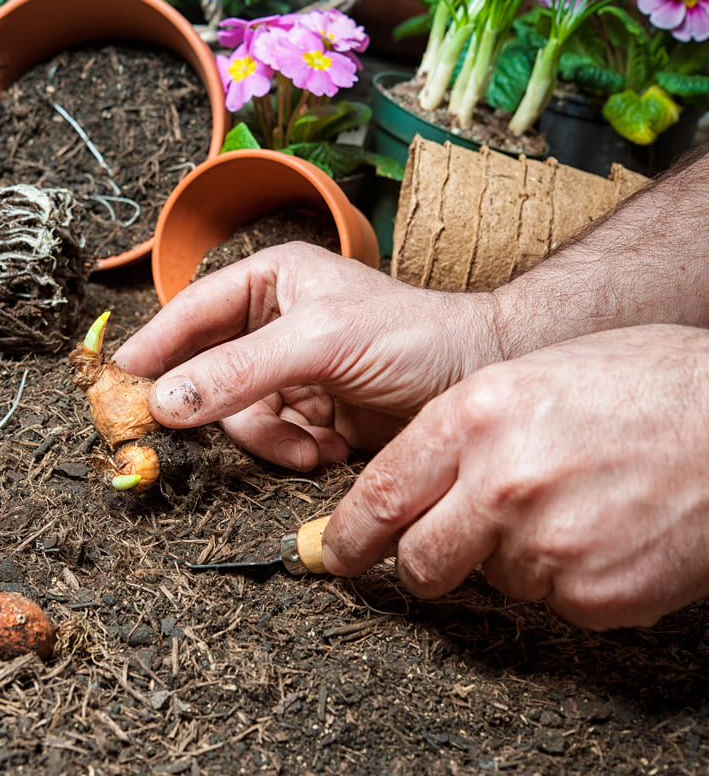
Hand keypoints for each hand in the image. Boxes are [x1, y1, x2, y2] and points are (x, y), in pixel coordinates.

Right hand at [113, 243, 501, 468]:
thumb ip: (239, 370)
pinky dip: (292, 453)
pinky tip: (328, 449)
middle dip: (225, 410)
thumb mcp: (320, 343)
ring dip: (269, 440)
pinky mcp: (309, 414)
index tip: (117, 383)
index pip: (189, 313)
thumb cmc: (412, 336)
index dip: (153, 347)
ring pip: (236, 417)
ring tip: (311, 443)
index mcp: (266, 282)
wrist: (480, 381)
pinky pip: (269, 441)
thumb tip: (165, 399)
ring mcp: (287, 372)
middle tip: (200, 436)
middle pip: (205, 375)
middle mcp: (269, 324)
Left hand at [322, 324, 708, 629]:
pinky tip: (607, 530)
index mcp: (474, 418)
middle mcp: (500, 483)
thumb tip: (411, 485)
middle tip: (442, 551)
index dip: (350, 535)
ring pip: (494, 579)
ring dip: (514, 557)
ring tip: (572, 506)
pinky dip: (571, 577)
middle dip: (422, 563)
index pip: (381, 496)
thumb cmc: (643, 385)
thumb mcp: (531, 378)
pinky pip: (555, 600)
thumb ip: (462, 432)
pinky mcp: (595, 594)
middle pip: (421, 560)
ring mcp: (547, 545)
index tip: (335, 554)